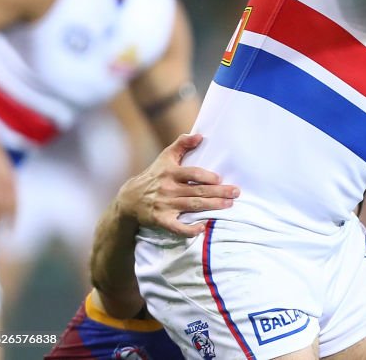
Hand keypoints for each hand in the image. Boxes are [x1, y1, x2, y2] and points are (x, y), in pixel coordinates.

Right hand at [116, 133, 238, 237]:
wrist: (129, 198)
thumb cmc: (154, 175)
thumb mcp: (165, 157)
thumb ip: (182, 144)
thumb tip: (199, 135)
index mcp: (170, 172)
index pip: (191, 173)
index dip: (206, 176)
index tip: (220, 179)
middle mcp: (168, 188)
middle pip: (197, 191)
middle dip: (218, 192)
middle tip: (235, 192)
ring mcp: (165, 205)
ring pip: (192, 206)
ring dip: (212, 206)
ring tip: (229, 204)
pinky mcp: (161, 220)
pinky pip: (177, 227)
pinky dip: (189, 229)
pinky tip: (203, 228)